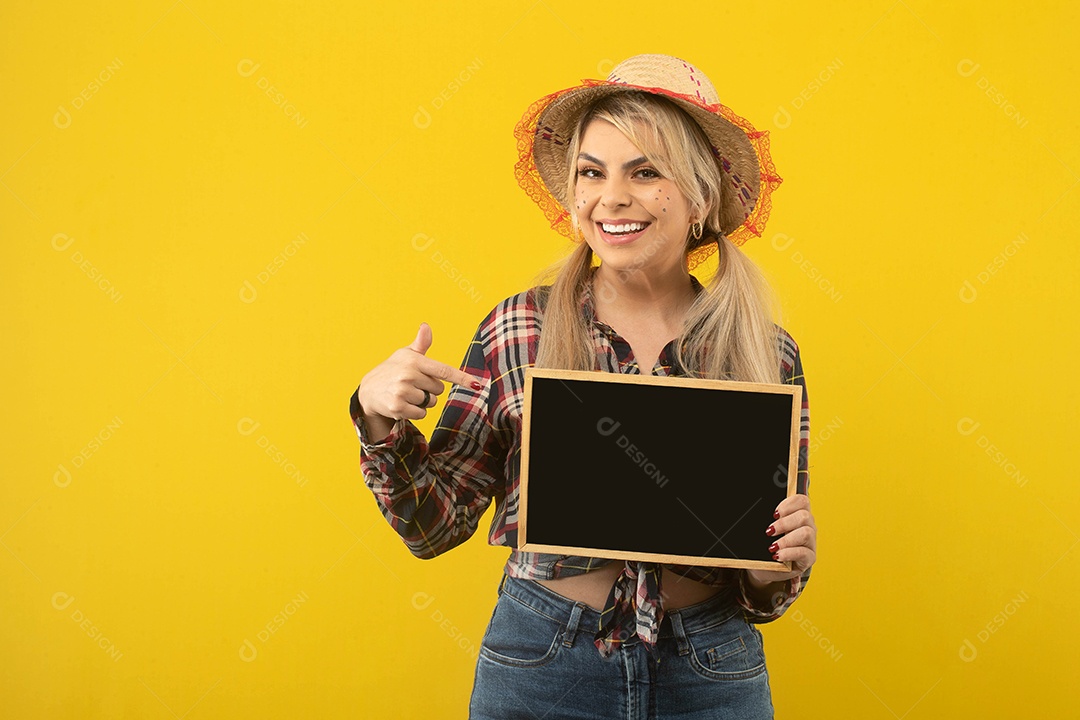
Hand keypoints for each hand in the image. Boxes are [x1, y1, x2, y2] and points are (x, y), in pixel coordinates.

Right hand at [357, 323, 483, 434]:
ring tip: (406, 394)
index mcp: (414, 360)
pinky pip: (421, 414)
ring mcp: (402, 391)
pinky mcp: (398, 407)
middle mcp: (408, 375)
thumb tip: (426, 326)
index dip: (462, 378)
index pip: (444, 371)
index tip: (477, 385)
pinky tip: (402, 404)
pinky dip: (415, 412)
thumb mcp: (405, 355)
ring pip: (430, 402)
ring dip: (422, 402)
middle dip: (429, 389)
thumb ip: (420, 344)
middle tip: (413, 385)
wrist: (368, 390)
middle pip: (439, 389)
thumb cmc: (392, 370)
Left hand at [746, 493, 815, 587]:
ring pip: (807, 533)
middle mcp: (807, 527)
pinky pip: (805, 553)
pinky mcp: (809, 559)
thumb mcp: (762, 531)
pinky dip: (789, 553)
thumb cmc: (763, 547)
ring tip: (772, 546)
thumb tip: (756, 510)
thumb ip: (765, 519)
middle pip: (805, 516)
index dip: (789, 504)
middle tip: (769, 531)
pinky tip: (778, 555)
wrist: (762, 568)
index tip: (774, 514)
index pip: (802, 501)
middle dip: (784, 523)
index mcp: (797, 516)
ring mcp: (810, 543)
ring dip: (787, 539)